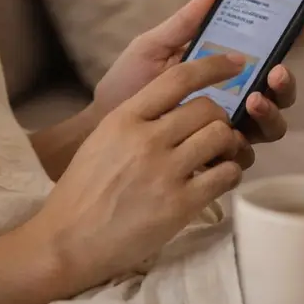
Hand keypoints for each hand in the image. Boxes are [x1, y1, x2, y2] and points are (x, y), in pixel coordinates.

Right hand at [21, 53, 251, 292]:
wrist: (68, 240)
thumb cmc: (83, 189)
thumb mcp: (103, 139)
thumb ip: (137, 119)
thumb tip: (177, 105)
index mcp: (125, 118)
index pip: (178, 78)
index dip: (213, 66)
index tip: (235, 64)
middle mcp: (147, 139)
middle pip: (207, 108)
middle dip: (219, 117)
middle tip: (215, 131)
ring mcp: (165, 172)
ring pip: (221, 137)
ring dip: (228, 144)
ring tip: (219, 155)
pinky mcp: (179, 205)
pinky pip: (226, 175)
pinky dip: (230, 173)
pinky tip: (218, 178)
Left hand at [92, 0, 303, 168]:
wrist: (99, 130)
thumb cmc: (126, 85)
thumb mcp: (153, 47)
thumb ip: (185, 21)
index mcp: (223, 68)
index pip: (267, 51)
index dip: (292, 36)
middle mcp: (234, 98)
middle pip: (278, 90)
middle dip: (286, 81)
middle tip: (274, 71)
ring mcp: (227, 129)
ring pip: (271, 125)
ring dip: (271, 110)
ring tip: (252, 100)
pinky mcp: (216, 158)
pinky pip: (245, 156)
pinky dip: (245, 145)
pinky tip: (232, 136)